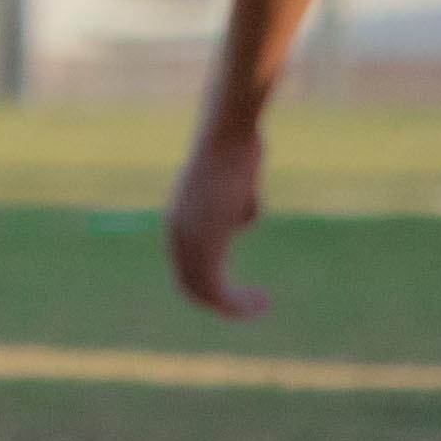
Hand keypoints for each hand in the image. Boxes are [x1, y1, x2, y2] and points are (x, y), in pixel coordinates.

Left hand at [165, 118, 271, 318]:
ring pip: (207, 293)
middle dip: (225, 301)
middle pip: (193, 286)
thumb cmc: (236, 148)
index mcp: (179, 219)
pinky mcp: (206, 244)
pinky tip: (263, 302)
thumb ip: (234, 206)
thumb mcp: (234, 183)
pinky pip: (219, 292)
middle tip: (257, 302)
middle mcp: (177, 234)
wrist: (230, 132)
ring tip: (263, 305)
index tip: (242, 289)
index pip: (187, 267)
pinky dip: (239, 306)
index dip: (213, 284)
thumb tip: (240, 222)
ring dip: (236, 307)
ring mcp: (189, 240)